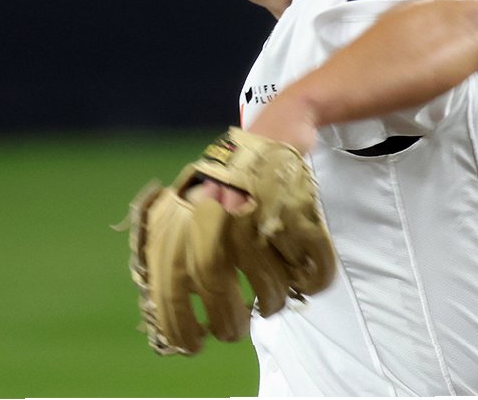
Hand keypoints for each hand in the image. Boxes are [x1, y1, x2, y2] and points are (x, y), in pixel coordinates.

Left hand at [115, 128, 336, 354]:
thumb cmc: (226, 178)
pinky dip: (312, 280)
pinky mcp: (295, 206)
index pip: (172, 283)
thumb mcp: (187, 204)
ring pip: (266, 281)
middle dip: (227, 321)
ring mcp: (256, 208)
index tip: (192, 345)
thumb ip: (174, 248)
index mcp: (184, 213)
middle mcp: (214, 211)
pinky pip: (307, 263)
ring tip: (269, 305)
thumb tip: (165, 313)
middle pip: (216, 287)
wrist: (275, 130)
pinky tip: (306, 282)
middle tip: (234, 331)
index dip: (180, 323)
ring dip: (270, 302)